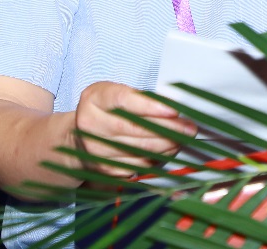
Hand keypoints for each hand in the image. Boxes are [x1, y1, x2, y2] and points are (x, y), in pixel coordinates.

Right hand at [72, 81, 197, 178]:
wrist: (77, 141)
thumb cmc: (104, 111)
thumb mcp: (114, 94)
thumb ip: (140, 98)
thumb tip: (174, 107)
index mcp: (93, 99)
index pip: (124, 100)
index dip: (150, 106)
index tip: (173, 110)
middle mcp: (90, 125)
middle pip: (134, 129)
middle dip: (168, 129)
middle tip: (189, 128)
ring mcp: (97, 151)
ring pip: (140, 150)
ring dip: (167, 145)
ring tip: (184, 139)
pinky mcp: (106, 170)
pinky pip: (139, 165)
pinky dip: (158, 159)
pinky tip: (169, 150)